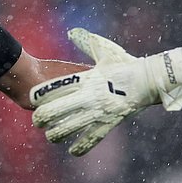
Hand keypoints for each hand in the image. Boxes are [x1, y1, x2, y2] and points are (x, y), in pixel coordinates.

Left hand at [30, 28, 181, 155]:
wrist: (151, 79)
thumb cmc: (128, 64)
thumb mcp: (106, 51)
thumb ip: (87, 42)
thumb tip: (72, 31)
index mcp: (87, 78)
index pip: (56, 87)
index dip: (41, 94)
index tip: (30, 98)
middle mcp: (90, 96)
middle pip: (57, 109)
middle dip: (43, 117)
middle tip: (38, 121)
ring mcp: (100, 111)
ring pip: (70, 127)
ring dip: (57, 133)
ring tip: (51, 135)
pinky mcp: (111, 123)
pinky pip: (92, 139)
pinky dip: (81, 147)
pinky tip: (73, 151)